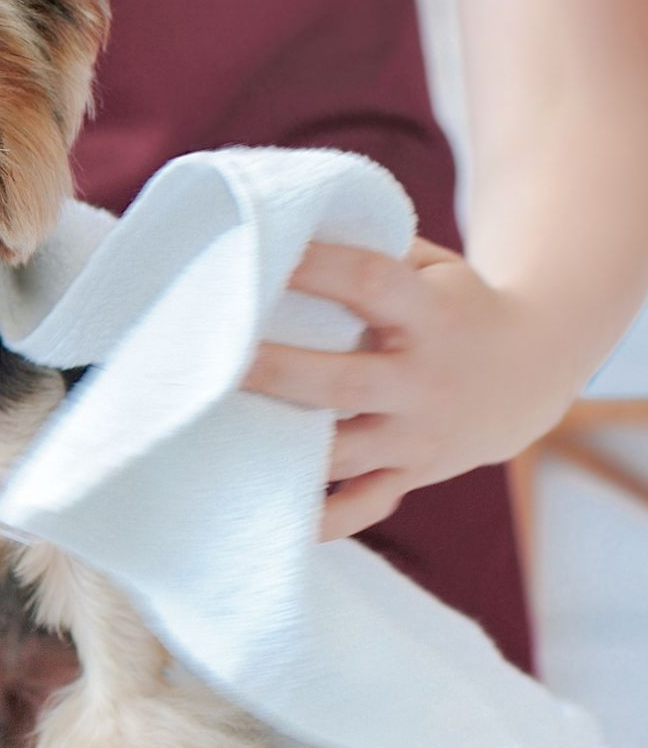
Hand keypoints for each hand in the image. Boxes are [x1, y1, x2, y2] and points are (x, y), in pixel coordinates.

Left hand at [242, 238, 577, 541]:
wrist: (529, 373)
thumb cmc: (454, 306)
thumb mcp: (433, 268)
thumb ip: (373, 251)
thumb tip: (285, 227)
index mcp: (430, 315)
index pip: (370, 283)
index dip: (317, 267)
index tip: (261, 254)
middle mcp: (424, 381)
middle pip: (343, 383)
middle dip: (277, 373)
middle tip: (218, 361)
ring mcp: (418, 436)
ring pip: (344, 453)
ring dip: (283, 450)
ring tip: (217, 436)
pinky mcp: (411, 474)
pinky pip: (364, 506)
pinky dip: (322, 520)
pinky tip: (273, 513)